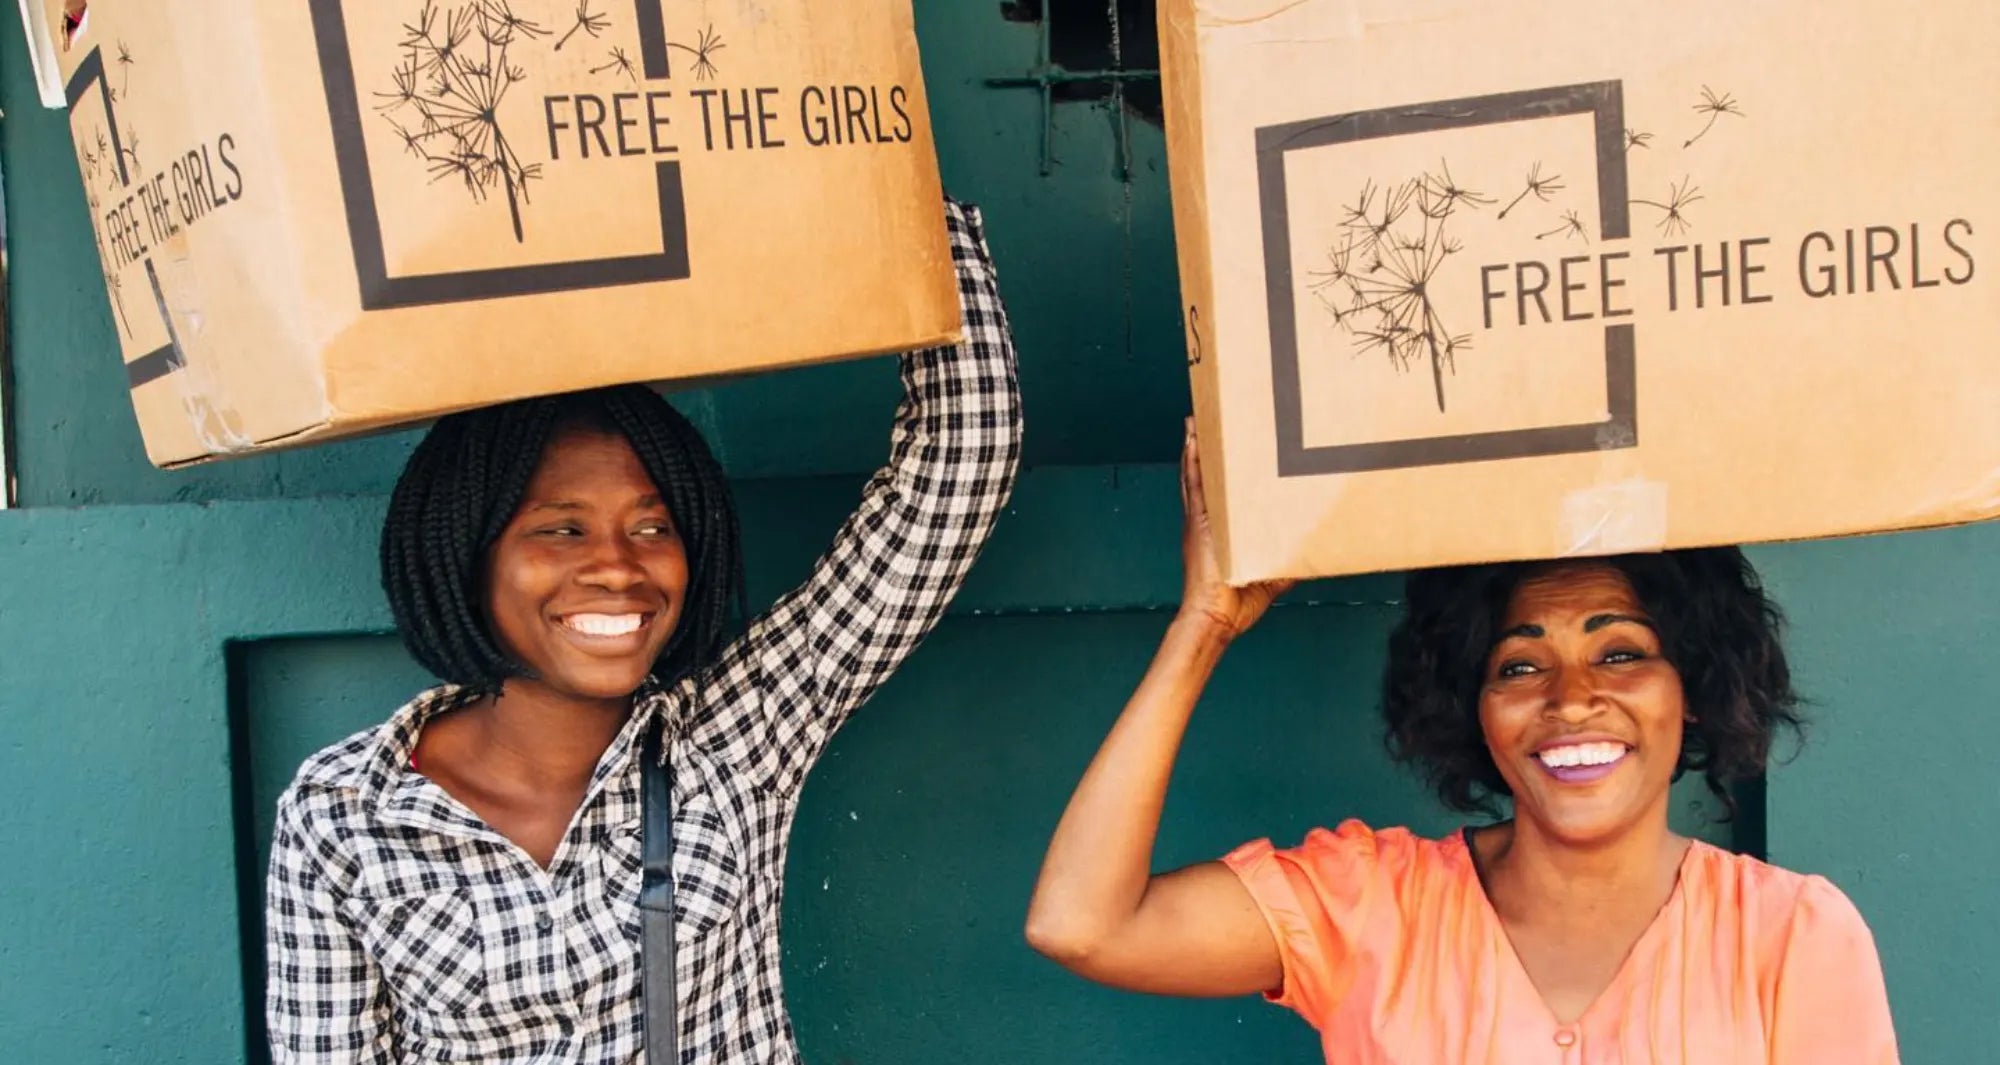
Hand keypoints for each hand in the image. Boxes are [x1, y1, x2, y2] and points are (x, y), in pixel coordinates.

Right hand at [1178, 418, 1294, 639]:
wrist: (1216, 618)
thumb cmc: (1236, 604)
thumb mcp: (1271, 577)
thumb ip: (1287, 562)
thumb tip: (1312, 556)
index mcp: (1220, 534)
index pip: (1218, 497)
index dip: (1217, 474)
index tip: (1223, 451)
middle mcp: (1206, 522)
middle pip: (1204, 478)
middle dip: (1204, 451)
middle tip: (1206, 424)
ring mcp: (1200, 520)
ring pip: (1196, 475)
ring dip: (1196, 447)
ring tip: (1197, 421)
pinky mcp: (1199, 522)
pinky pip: (1194, 484)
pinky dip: (1193, 460)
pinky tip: (1193, 439)